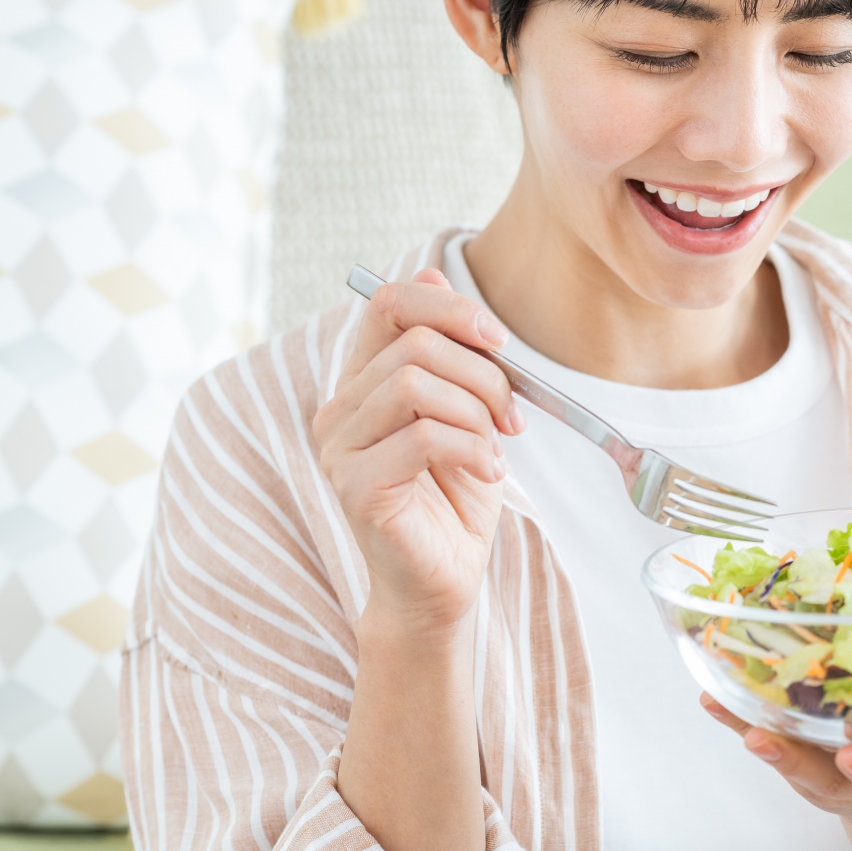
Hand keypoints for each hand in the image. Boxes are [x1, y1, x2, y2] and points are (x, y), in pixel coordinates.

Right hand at [313, 268, 525, 633]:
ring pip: (414, 384)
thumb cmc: (455, 497)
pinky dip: (471, 448)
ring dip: (476, 410)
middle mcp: (340, 409)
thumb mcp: (468, 411)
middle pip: (413, 343)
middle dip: (483, 373)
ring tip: (495, 446)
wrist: (444, 580)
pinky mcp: (354, 486)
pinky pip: (422, 437)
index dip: (449, 306)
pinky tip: (486, 471)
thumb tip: (432, 270)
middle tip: (512, 416)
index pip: (388, 303)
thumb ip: (451, 351)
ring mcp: (339, 448)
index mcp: (364, 381)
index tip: (499, 341)